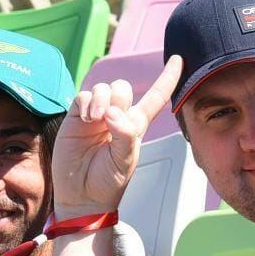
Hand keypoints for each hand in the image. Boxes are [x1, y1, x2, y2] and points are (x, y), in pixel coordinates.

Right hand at [51, 56, 181, 219]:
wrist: (82, 196)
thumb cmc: (108, 183)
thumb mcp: (125, 161)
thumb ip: (125, 135)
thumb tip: (112, 112)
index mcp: (135, 126)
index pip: (155, 97)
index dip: (167, 78)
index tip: (178, 59)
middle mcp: (117, 117)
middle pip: (123, 87)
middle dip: (119, 97)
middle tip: (108, 120)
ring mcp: (96, 115)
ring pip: (104, 88)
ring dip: (101, 99)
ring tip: (95, 120)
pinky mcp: (76, 117)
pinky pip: (84, 95)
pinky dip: (86, 102)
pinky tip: (86, 118)